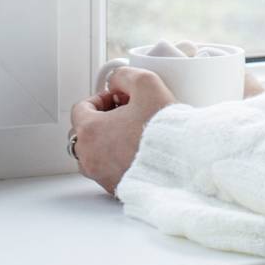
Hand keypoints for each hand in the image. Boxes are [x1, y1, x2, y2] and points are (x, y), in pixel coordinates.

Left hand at [70, 65, 176, 196]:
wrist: (183, 165)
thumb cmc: (164, 130)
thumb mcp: (147, 84)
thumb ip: (125, 75)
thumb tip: (117, 81)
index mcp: (90, 131)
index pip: (81, 109)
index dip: (101, 99)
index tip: (118, 99)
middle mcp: (90, 157)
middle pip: (83, 133)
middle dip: (101, 121)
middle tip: (125, 115)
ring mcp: (101, 175)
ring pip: (92, 154)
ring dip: (105, 142)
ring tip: (130, 135)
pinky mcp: (116, 189)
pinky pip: (107, 171)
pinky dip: (115, 160)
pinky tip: (137, 152)